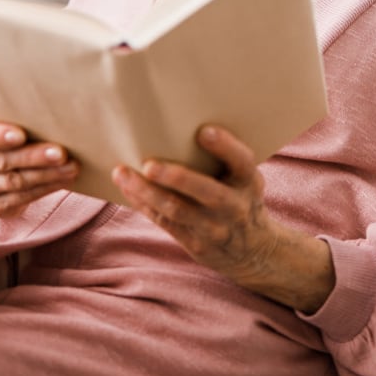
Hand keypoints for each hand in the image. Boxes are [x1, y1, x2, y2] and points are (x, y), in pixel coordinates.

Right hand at [0, 114, 78, 218]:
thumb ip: (9, 115)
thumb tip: (48, 109)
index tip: (21, 135)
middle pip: (1, 162)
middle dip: (34, 157)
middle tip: (61, 152)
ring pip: (15, 182)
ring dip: (47, 175)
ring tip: (71, 166)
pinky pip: (22, 198)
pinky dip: (46, 188)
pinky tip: (64, 179)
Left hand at [111, 124, 334, 312]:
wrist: (253, 250)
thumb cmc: (240, 198)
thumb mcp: (245, 180)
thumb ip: (225, 160)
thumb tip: (178, 125)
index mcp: (249, 182)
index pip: (242, 162)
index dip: (225, 147)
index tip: (204, 131)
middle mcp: (234, 205)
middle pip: (206, 191)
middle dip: (176, 178)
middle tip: (149, 165)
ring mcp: (215, 228)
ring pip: (177, 210)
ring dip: (147, 192)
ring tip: (122, 173)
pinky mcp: (196, 244)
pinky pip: (166, 222)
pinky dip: (144, 204)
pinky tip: (128, 190)